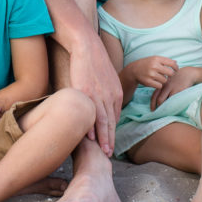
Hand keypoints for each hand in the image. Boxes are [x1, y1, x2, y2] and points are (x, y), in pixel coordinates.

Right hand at [69, 33, 122, 155]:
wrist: (86, 46)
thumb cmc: (94, 62)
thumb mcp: (108, 79)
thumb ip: (109, 95)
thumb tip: (106, 111)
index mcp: (116, 93)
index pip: (114, 118)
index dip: (112, 133)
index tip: (110, 145)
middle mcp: (109, 95)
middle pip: (111, 122)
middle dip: (110, 140)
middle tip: (110, 155)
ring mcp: (98, 93)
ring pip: (102, 120)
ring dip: (103, 137)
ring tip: (104, 151)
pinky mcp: (85, 90)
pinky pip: (90, 110)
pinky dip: (91, 125)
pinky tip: (91, 136)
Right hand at [133, 55, 178, 90]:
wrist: (133, 70)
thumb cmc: (146, 64)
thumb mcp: (154, 59)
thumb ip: (164, 61)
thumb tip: (176, 62)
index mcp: (156, 59)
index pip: (171, 63)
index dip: (176, 67)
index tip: (176, 70)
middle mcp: (154, 66)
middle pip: (170, 73)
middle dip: (171, 75)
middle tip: (168, 75)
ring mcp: (151, 74)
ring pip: (165, 80)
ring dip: (163, 80)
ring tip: (158, 78)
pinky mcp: (148, 82)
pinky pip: (159, 86)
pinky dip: (159, 85)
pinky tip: (155, 82)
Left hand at [150, 65, 192, 109]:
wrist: (188, 73)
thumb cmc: (177, 79)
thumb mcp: (168, 82)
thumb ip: (163, 90)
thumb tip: (158, 102)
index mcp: (162, 85)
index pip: (154, 96)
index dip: (152, 104)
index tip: (152, 110)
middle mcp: (166, 87)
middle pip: (159, 100)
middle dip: (158, 108)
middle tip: (159, 113)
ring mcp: (173, 89)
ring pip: (167, 101)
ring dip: (166, 108)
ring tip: (166, 113)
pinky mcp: (180, 91)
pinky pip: (175, 101)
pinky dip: (173, 106)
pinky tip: (174, 109)